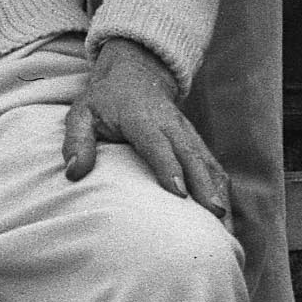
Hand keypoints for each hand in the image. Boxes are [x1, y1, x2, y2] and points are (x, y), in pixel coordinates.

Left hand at [75, 33, 229, 219]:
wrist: (135, 74)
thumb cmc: (103, 101)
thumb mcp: (80, 114)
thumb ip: (76, 141)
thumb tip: (74, 173)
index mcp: (141, 117)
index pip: (157, 143)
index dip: (169, 167)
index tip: (180, 194)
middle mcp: (170, 124)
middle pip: (191, 156)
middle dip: (204, 186)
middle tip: (214, 216)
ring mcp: (187, 133)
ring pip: (208, 163)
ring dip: (219, 192)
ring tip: (227, 226)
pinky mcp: (196, 142)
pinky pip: (213, 166)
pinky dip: (222, 190)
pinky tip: (227, 218)